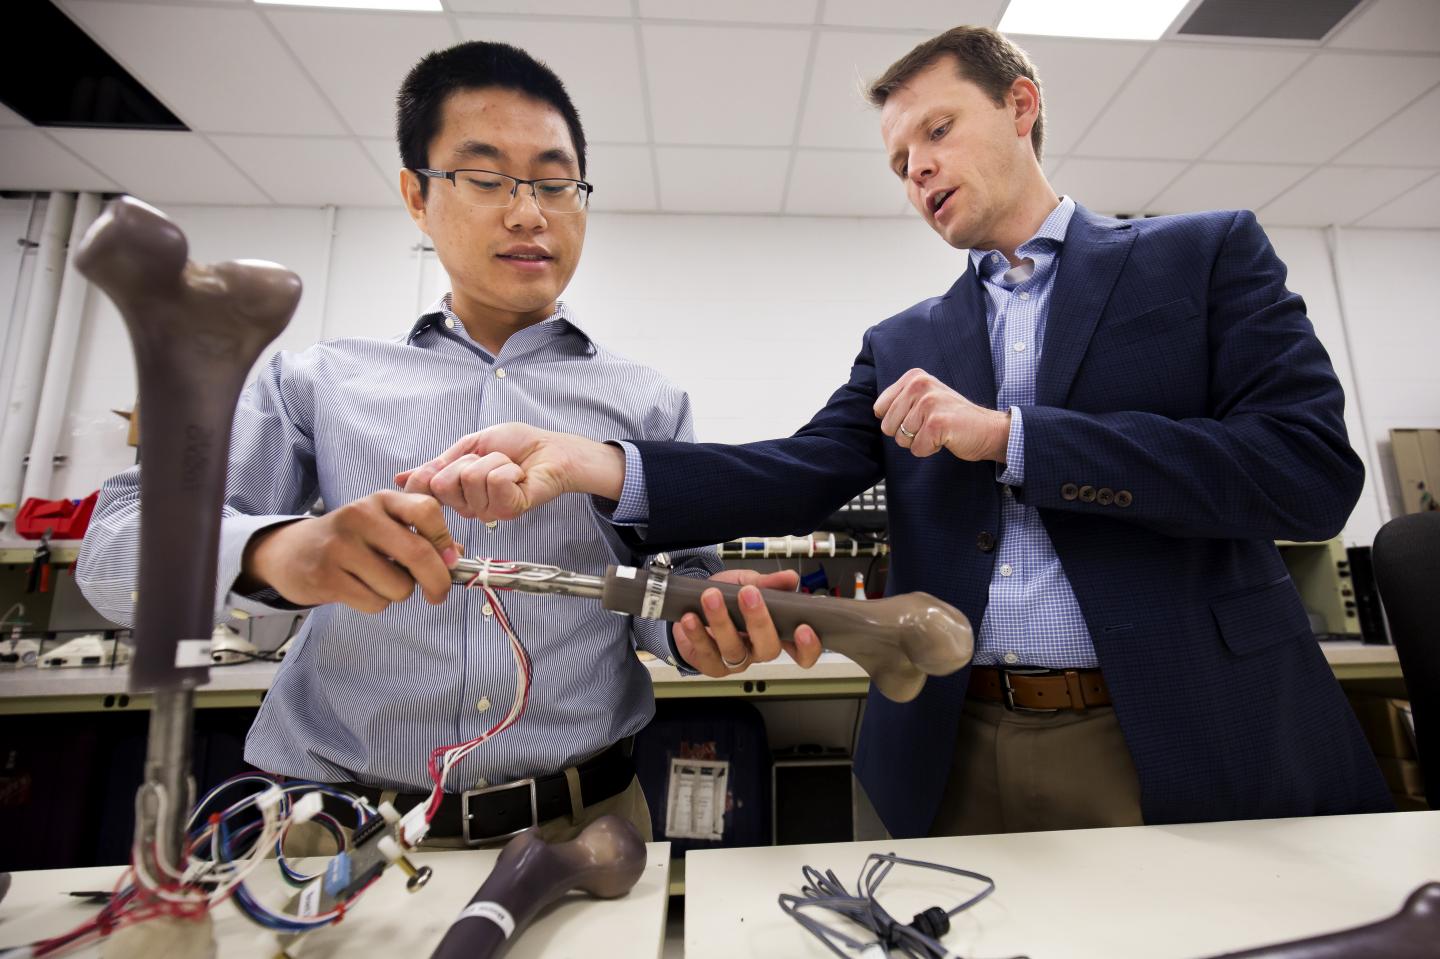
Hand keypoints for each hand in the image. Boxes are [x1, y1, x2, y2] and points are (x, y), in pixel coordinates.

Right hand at [239, 490, 458, 613]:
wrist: (293, 552)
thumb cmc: (352, 540)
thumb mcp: (385, 525)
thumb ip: (422, 536)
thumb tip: (457, 557)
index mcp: (382, 500)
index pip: (427, 511)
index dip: (445, 540)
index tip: (451, 561)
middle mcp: (361, 516)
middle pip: (419, 554)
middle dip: (438, 581)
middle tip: (438, 593)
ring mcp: (341, 546)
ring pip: (399, 586)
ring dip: (398, 593)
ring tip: (379, 581)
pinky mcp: (326, 576)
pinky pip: (375, 602)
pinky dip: (377, 603)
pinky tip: (360, 589)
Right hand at [395, 423, 625, 522]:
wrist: (550, 450)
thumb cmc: (516, 446)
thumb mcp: (468, 447)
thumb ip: (437, 464)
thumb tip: (402, 478)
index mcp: (457, 494)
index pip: (425, 487)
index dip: (434, 472)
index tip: (460, 460)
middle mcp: (470, 508)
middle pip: (444, 483)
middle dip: (468, 461)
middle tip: (490, 461)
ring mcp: (488, 512)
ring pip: (471, 478)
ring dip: (494, 462)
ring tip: (508, 467)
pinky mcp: (509, 510)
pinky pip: (495, 481)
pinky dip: (508, 469)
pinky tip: (518, 475)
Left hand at [671, 569, 822, 677]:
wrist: (692, 604)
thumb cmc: (727, 597)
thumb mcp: (748, 583)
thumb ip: (768, 582)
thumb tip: (790, 578)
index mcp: (776, 633)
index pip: (802, 650)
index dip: (807, 646)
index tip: (802, 628)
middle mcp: (758, 651)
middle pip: (769, 649)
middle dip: (759, 621)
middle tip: (748, 594)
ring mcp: (735, 662)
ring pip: (734, 650)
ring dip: (722, 622)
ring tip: (711, 597)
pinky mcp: (711, 665)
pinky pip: (706, 654)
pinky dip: (698, 634)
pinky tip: (692, 617)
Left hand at [874, 368, 1010, 460]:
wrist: (986, 429)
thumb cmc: (953, 417)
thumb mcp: (924, 398)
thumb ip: (901, 400)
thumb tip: (876, 412)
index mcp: (914, 377)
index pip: (880, 409)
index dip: (897, 421)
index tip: (918, 417)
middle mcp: (920, 385)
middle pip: (888, 427)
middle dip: (907, 434)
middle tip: (930, 426)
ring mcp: (929, 403)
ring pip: (901, 439)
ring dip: (920, 441)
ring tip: (938, 431)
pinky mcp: (937, 423)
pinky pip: (917, 448)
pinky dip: (930, 449)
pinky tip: (945, 438)